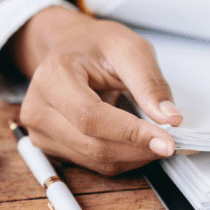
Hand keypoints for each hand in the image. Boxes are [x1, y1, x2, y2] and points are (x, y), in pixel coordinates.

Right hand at [12, 7, 181, 174]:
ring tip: (154, 137)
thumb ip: (150, 84)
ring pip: (95, 160)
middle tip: (171, 142)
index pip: (91, 117)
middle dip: (139, 148)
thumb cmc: (95, 45)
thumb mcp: (129, 49)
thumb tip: (170, 118)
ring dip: (133, 156)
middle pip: (94, 145)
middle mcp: (38, 108)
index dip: (131, 133)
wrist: (71, 48)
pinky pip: (91, 164)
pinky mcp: (48, 146)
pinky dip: (121, 158)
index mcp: (53, 77)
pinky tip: (135, 143)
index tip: (167, 141)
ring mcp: (39, 131)